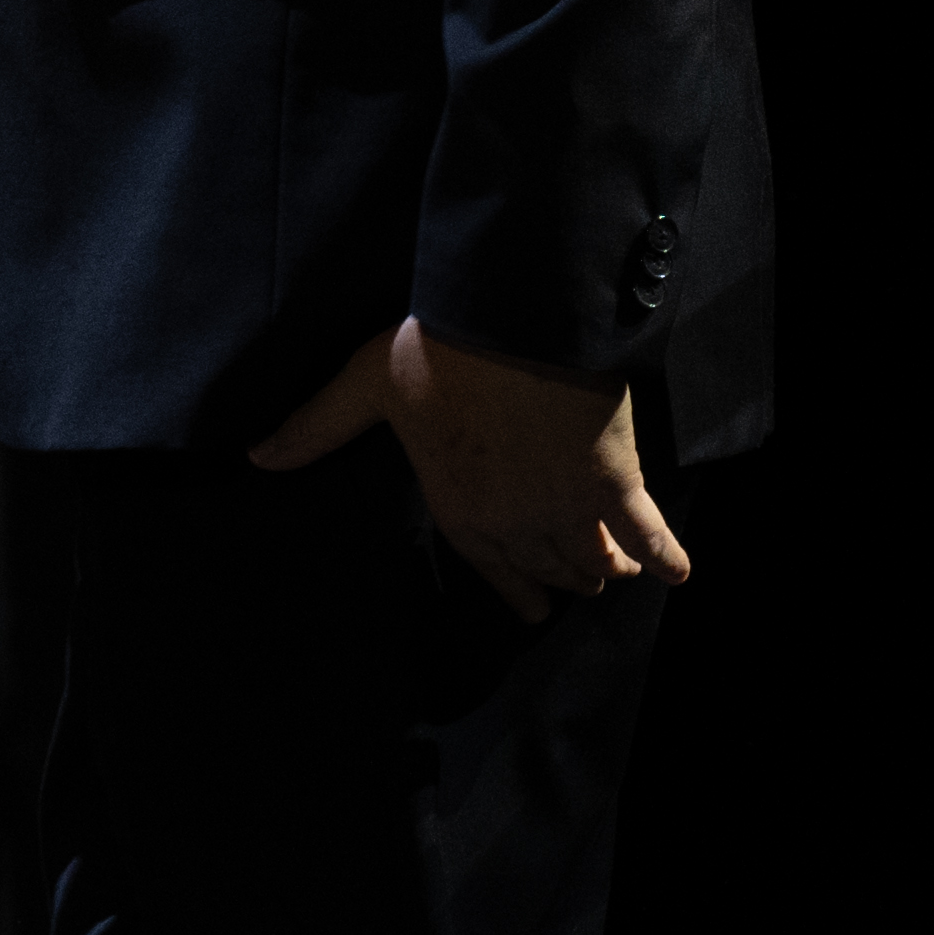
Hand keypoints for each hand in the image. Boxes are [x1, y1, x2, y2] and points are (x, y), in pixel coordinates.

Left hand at [254, 319, 691, 623]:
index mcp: (458, 506)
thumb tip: (255, 458)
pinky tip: (678, 574)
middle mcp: (514, 521)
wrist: (515, 325)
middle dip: (563, 576)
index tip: (530, 609)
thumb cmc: (436, 356)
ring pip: (593, 556)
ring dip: (605, 567)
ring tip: (616, 572)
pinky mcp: (617, 481)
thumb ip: (315, 429)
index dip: (511, 588)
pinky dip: (665, 554)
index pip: (487, 564)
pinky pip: (648, 532)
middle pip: (546, 564)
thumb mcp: (362, 388)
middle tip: (580, 583)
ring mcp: (568, 505)